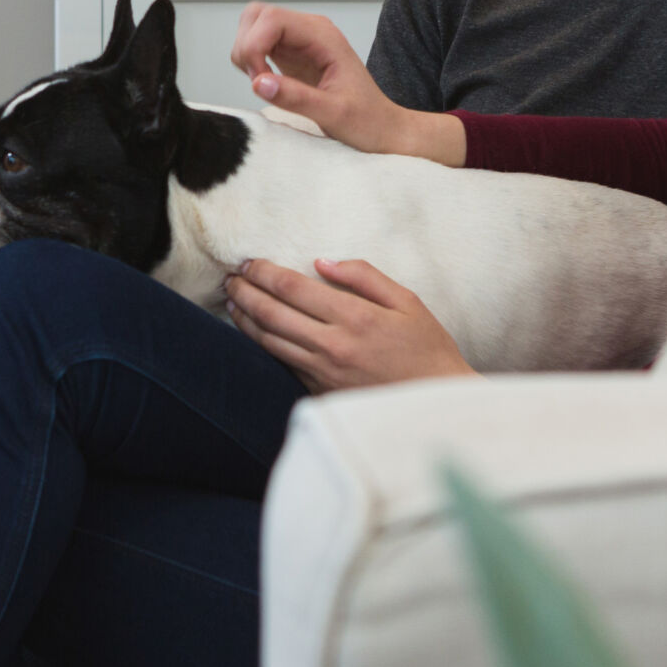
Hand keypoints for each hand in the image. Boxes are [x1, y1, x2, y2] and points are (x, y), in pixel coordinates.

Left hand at [223, 257, 474, 391]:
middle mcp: (333, 346)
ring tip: (232, 301)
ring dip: (245, 319)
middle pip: (271, 314)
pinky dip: (262, 344)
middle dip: (245, 292)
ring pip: (269, 342)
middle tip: (230, 278)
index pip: (292, 288)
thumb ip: (365, 277)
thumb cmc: (427, 349)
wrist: (437, 404)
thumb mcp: (408, 302)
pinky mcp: (320, 391)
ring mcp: (323, 372)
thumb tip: (323, 263)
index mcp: (355, 318)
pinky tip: (254, 331)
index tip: (249, 262)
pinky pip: (282, 363)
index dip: (264, 272)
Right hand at [227, 2, 464, 163]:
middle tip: (259, 82)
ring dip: (246, 54)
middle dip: (247, 48)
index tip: (258, 79)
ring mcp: (299, 42)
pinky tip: (266, 84)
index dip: (254, 45)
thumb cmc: (368, 121)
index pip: (271, 19)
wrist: (382, 130)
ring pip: (253, 28)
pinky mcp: (290, 56)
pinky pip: (258, 46)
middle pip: (257, 16)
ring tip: (263, 84)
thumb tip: (259, 83)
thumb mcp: (334, 114)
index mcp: (323, 36)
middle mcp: (310, 32)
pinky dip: (251, 63)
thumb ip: (297, 98)